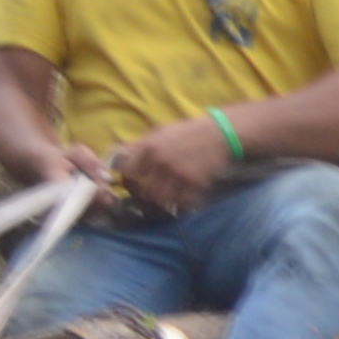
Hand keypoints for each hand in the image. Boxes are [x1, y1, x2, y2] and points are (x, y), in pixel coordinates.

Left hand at [103, 112, 236, 215]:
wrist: (219, 134)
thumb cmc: (186, 133)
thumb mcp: (159, 132)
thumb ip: (139, 145)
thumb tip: (119, 157)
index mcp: (150, 147)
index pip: (128, 172)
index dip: (128, 181)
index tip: (133, 183)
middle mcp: (162, 161)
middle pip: (143, 190)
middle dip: (143, 196)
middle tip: (147, 197)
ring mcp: (179, 174)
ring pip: (160, 200)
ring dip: (160, 203)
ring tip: (162, 202)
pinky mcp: (195, 184)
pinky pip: (182, 203)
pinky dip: (179, 206)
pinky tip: (180, 201)